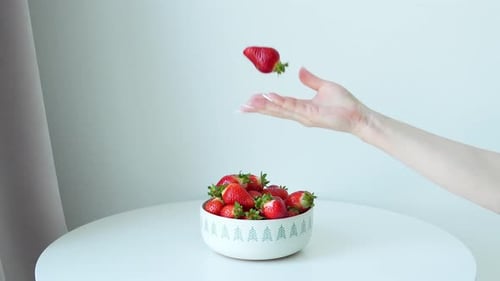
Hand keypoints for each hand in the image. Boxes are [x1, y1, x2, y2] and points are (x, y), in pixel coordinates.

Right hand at [241, 67, 368, 134]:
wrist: (358, 116)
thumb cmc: (345, 105)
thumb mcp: (325, 87)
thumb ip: (311, 80)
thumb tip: (300, 70)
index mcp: (302, 107)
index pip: (279, 104)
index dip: (264, 102)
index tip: (250, 100)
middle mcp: (300, 114)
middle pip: (275, 110)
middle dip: (257, 108)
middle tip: (241, 107)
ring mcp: (305, 116)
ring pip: (280, 109)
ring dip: (264, 105)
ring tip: (249, 102)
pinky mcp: (312, 115)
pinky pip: (292, 107)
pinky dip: (280, 102)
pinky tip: (269, 97)